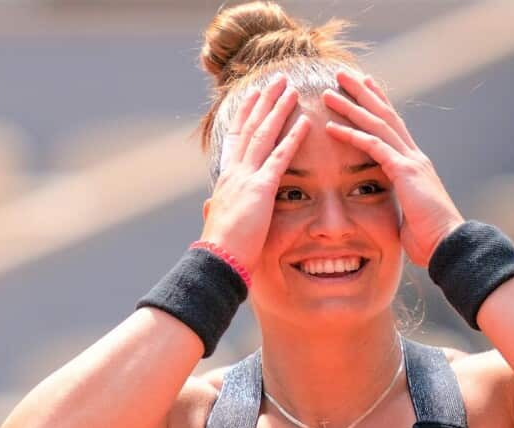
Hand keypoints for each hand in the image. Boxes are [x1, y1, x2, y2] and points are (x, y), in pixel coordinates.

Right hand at [199, 72, 311, 271]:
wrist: (217, 261)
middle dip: (264, 101)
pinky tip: (306, 122)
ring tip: (291, 89)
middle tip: (276, 79)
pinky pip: (280, 157)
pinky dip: (293, 137)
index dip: (245, 115)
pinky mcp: (260, 189)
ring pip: (263, 134)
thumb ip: (215, 209)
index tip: (254, 96)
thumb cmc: (220, 250)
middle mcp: (234, 172)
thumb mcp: (217, 223)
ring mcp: (246, 177)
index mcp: (226, 179)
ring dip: (278, 109)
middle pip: (250, 127)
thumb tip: (208, 206)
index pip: (236, 138)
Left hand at [321, 69, 464, 267]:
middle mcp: (414, 156)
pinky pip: (373, 146)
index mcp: (416, 165)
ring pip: (377, 124)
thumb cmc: (430, 238)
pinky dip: (351, 134)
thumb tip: (392, 211)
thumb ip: (399, 205)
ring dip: (351, 106)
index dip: (379, 104)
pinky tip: (331, 126)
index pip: (394, 126)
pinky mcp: (404, 171)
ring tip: (329, 92)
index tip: (365, 85)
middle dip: (363, 92)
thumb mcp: (410, 216)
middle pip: (385, 115)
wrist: (449, 245)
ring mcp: (411, 161)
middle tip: (343, 74)